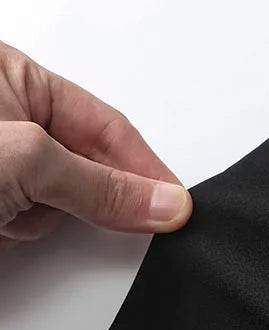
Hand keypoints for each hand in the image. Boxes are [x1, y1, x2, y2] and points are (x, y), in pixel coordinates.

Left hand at [0, 41, 191, 248]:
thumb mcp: (24, 161)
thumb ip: (99, 186)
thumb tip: (164, 203)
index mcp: (11, 79)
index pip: (104, 125)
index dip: (144, 166)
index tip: (176, 202)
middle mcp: (12, 123)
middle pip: (95, 163)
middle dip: (108, 192)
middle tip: (148, 219)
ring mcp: (5, 171)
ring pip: (71, 200)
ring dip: (62, 218)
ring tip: (22, 214)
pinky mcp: (0, 212)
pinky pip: (45, 227)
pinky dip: (38, 236)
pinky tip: (10, 232)